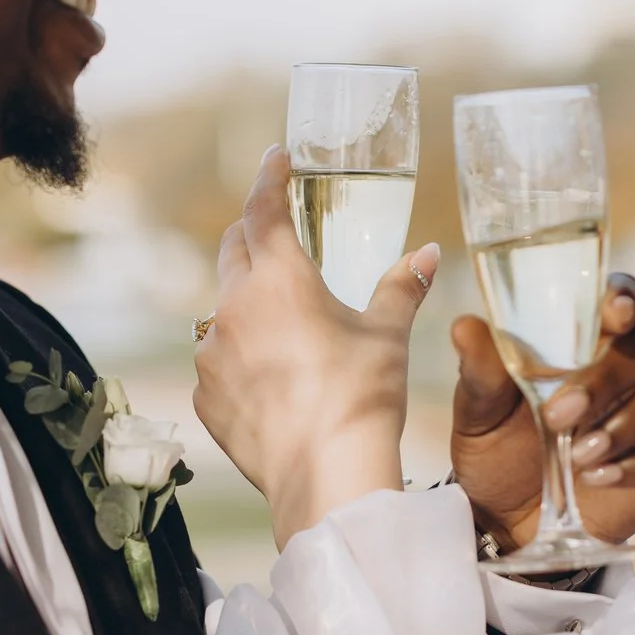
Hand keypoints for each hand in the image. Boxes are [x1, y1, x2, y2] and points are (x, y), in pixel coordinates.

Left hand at [193, 148, 441, 547]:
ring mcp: (213, 353)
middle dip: (253, 235)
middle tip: (275, 231)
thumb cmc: (362, 397)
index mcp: (280, 279)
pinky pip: (219, 361)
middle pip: (233, 251)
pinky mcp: (206, 395)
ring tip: (284, 325)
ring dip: (248, 305)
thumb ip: (402, 287)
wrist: (326, 477)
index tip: (274, 158)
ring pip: (224, 310)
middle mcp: (235, 307)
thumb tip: (427, 254)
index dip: (269, 178)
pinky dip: (240, 358)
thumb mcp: (388, 335)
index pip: (263, 209)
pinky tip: (273, 380)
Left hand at [450, 276, 634, 551]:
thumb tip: (465, 327)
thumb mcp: (480, 411)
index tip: (614, 314)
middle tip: (561, 416)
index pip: (623, 298)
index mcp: (589, 338)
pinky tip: (600, 477)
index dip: (626, 297)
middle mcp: (633, 364)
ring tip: (581, 455)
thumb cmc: (498, 449)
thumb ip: (482, 370)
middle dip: (611, 378)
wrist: (509, 518)